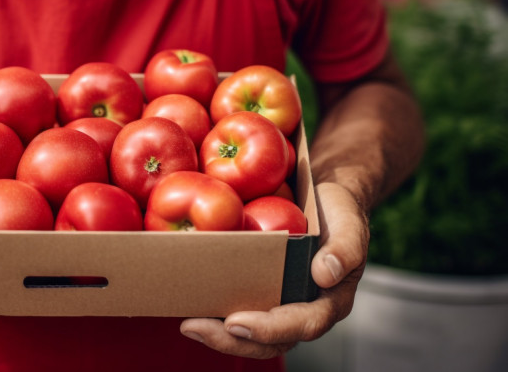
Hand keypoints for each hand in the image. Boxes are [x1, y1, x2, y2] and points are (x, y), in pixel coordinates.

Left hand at [179, 181, 367, 358]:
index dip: (270, 329)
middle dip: (231, 340)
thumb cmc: (338, 212)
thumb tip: (326, 273)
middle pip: (269, 340)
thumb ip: (345, 247)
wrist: (323, 196)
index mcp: (327, 302)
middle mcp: (301, 309)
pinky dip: (212, 310)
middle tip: (195, 327)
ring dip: (216, 333)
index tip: (236, 322)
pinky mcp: (258, 289)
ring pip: (249, 332)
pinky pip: (236, 307)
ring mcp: (278, 302)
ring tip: (187, 324)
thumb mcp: (349, 223)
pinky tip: (187, 302)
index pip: (302, 325)